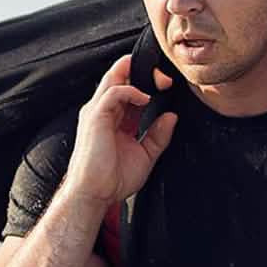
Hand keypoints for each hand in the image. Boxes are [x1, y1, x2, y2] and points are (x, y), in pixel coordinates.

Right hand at [66, 54, 177, 205]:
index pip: (128, 89)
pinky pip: (113, 92)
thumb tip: (171, 117)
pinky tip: (145, 99)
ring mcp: (97, 112)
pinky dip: (131, 91)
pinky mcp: (95, 117)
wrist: (95, 194)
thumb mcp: (145, 155)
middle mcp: (104, 111)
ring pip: (114, 77)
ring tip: (159, 82)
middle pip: (120, 76)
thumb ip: (158, 136)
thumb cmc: (112, 180)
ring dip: (138, 75)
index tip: (166, 85)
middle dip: (143, 71)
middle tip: (164, 77)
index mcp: (114, 118)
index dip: (147, 83)